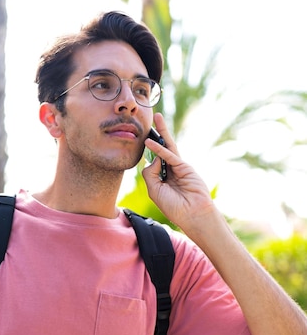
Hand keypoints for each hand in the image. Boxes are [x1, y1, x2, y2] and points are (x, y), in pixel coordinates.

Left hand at [142, 113, 215, 232]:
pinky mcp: (185, 167)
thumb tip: (153, 158)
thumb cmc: (174, 207)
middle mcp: (170, 171)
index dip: (147, 154)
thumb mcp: (155, 191)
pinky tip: (151, 142)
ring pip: (168, 147)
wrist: (192, 214)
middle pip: (161, 150)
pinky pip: (170, 156)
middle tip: (150, 121)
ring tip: (156, 119)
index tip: (141, 145)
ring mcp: (179, 168)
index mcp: (162, 179)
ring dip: (162, 132)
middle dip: (156, 135)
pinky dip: (160, 149)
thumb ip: (150, 174)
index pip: (152, 162)